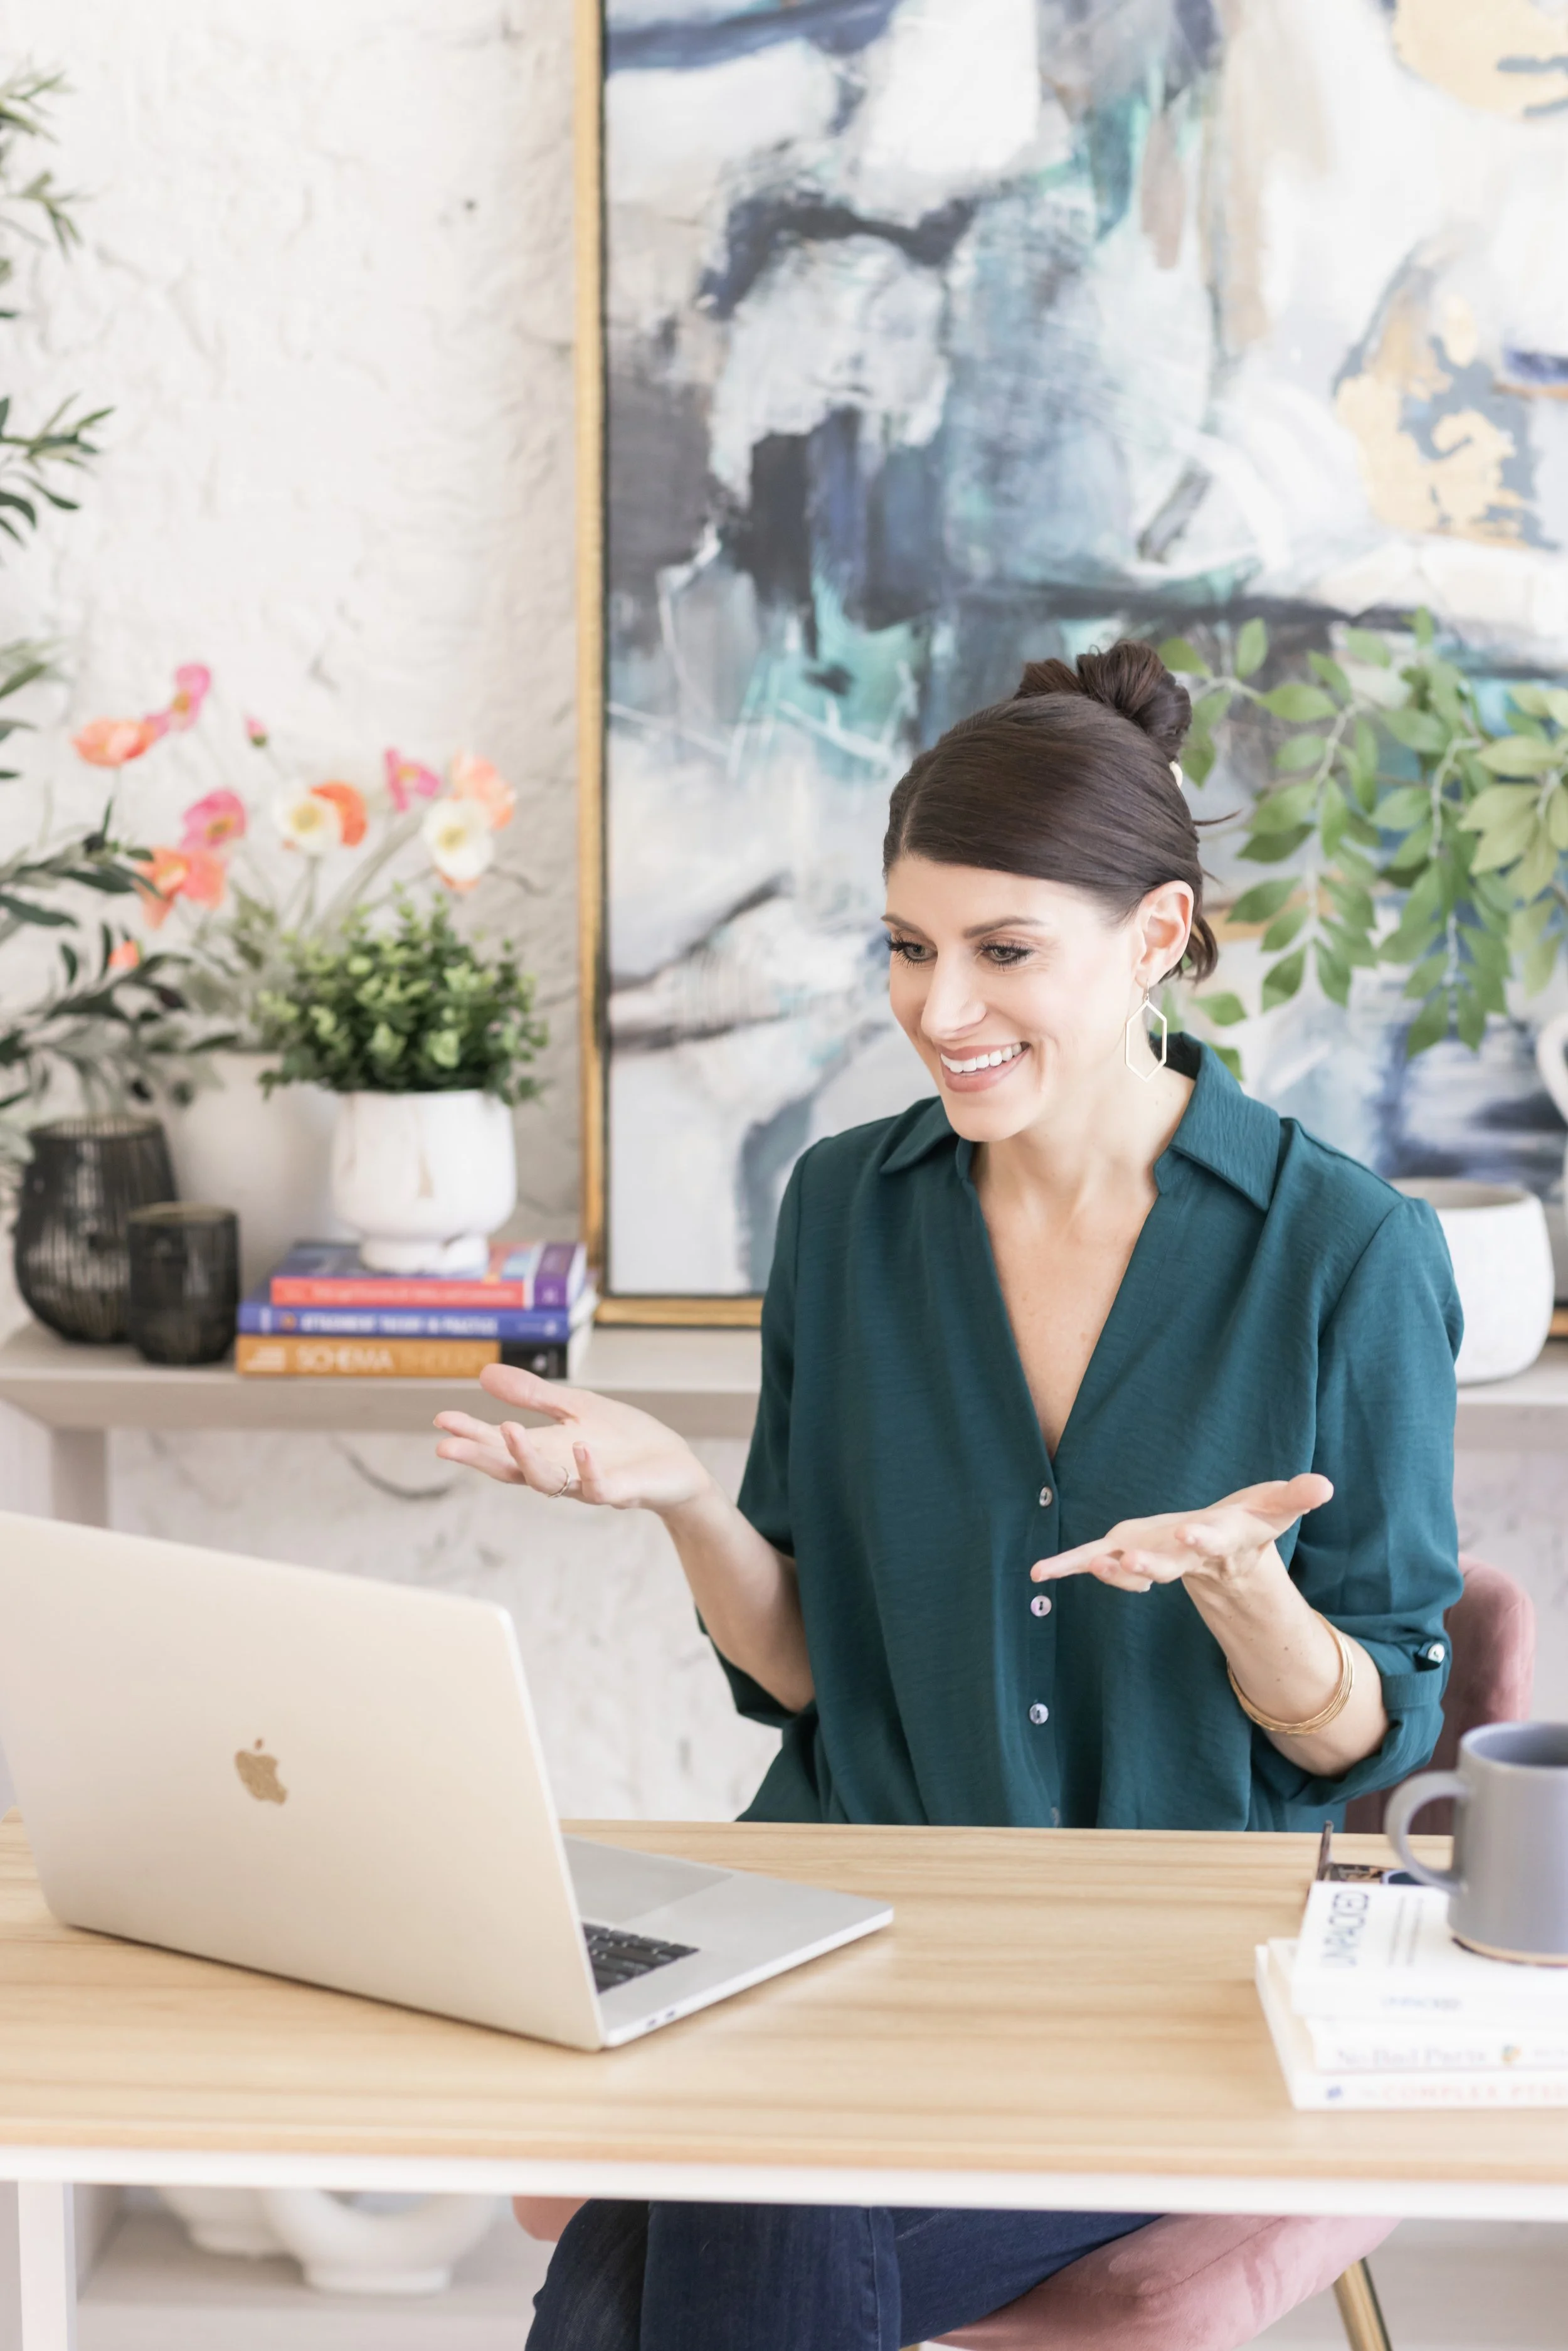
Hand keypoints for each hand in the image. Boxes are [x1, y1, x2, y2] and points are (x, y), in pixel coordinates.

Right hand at [433, 1363, 713, 1515]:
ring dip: (526, 1458)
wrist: (674, 1468)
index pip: (499, 1443)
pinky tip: (580, 1447)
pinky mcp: (620, 1491)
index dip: (470, 1433)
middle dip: (478, 1457)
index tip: (440, 1419)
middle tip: (445, 1446)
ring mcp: (587, 1484)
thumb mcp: (574, 1407)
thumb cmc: (623, 1439)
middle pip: (510, 1469)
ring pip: (547, 1481)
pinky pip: (599, 1487)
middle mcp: (559, 1471)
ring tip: (508, 1431)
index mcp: (546, 1450)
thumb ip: (532, 1395)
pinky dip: (587, 1470)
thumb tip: (483, 1374)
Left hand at [1032, 1472, 1332, 1594]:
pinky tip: (1041, 1572)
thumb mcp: (1277, 1507)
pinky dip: (1071, 1566)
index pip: (1214, 1541)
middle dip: (1151, 1565)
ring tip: (1088, 1566)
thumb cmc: (1251, 1523)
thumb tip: (1324, 1485)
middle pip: (1169, 1565)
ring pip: (1133, 1570)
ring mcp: (1156, 1559)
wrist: (1223, 1559)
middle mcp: (1186, 1558)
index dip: (1202, 1540)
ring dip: (1111, 1571)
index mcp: (1221, 1542)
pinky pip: (1098, 1561)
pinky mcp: (1130, 1554)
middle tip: (1129, 1563)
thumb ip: (1297, 1496)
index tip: (1190, 1534)